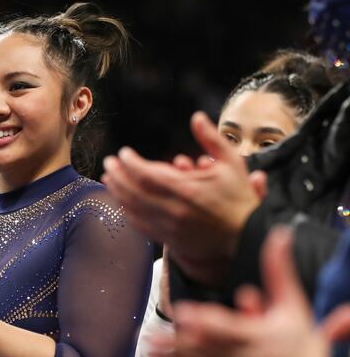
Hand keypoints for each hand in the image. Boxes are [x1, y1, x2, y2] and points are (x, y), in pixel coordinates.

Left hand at [102, 112, 260, 286]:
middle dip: (118, 176)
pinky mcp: (169, 239)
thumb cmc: (239, 199)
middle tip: (108, 163)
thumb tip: (197, 117)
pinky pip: (141, 225)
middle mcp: (174, 209)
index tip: (123, 153)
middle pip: (135, 191)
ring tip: (109, 179)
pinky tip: (121, 202)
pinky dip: (128, 212)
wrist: (246, 237)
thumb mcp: (232, 163)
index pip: (147, 174)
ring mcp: (170, 226)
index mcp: (187, 190)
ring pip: (134, 209)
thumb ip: (212, 139)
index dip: (130, 163)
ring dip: (118, 193)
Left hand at [148, 228, 329, 356]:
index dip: (206, 321)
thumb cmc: (303, 344)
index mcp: (260, 336)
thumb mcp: (293, 305)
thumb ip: (279, 271)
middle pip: (209, 353)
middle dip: (178, 347)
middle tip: (149, 339)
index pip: (229, 327)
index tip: (182, 314)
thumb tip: (279, 233)